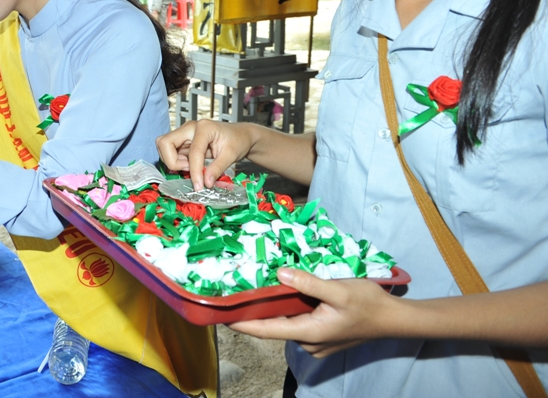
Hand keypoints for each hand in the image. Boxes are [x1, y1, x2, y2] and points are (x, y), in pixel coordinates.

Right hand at [156, 120, 253, 189]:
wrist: (240, 136)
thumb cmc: (238, 141)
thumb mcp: (231, 155)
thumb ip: (217, 169)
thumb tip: (205, 183)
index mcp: (204, 128)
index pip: (193, 151)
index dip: (194, 171)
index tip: (199, 186)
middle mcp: (190, 128)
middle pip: (165, 143)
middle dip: (172, 161)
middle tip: (188, 170)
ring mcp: (184, 134)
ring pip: (164, 147)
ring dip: (173, 161)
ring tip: (190, 168)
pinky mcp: (183, 141)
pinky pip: (170, 152)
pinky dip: (175, 162)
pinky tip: (189, 166)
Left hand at [228, 267, 400, 357]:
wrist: (396, 319)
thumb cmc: (369, 304)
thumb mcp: (338, 290)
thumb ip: (308, 283)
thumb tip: (279, 273)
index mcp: (309, 333)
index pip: (266, 330)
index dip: (241, 322)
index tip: (220, 314)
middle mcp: (308, 342)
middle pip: (274, 325)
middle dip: (255, 309)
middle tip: (235, 289)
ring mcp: (316, 341)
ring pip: (286, 322)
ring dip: (273, 307)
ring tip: (253, 287)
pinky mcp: (322, 335)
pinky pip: (298, 322)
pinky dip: (288, 309)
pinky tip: (282, 292)